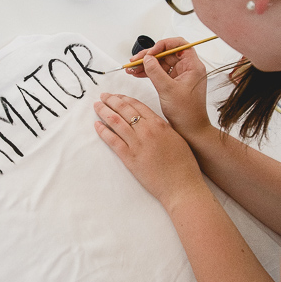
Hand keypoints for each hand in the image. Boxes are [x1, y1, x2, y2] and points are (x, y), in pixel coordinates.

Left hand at [94, 93, 207, 209]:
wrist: (182, 186)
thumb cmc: (184, 165)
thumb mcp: (176, 139)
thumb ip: (163, 129)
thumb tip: (153, 123)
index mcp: (160, 124)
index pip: (137, 105)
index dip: (124, 99)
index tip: (117, 96)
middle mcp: (147, 130)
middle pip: (125, 110)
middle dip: (111, 100)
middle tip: (103, 96)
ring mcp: (137, 144)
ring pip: (116, 122)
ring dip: (104, 111)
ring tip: (97, 106)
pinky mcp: (130, 158)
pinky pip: (113, 141)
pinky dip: (103, 131)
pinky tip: (97, 125)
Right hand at [126, 37, 211, 139]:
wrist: (190, 130)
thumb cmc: (186, 113)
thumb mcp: (168, 90)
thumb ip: (155, 72)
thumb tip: (147, 58)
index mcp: (193, 66)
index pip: (178, 45)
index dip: (163, 45)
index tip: (150, 53)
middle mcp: (188, 69)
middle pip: (167, 53)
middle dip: (150, 56)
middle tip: (135, 60)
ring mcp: (180, 76)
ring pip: (161, 63)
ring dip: (146, 64)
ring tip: (132, 68)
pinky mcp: (174, 83)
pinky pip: (160, 73)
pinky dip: (149, 72)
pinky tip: (137, 74)